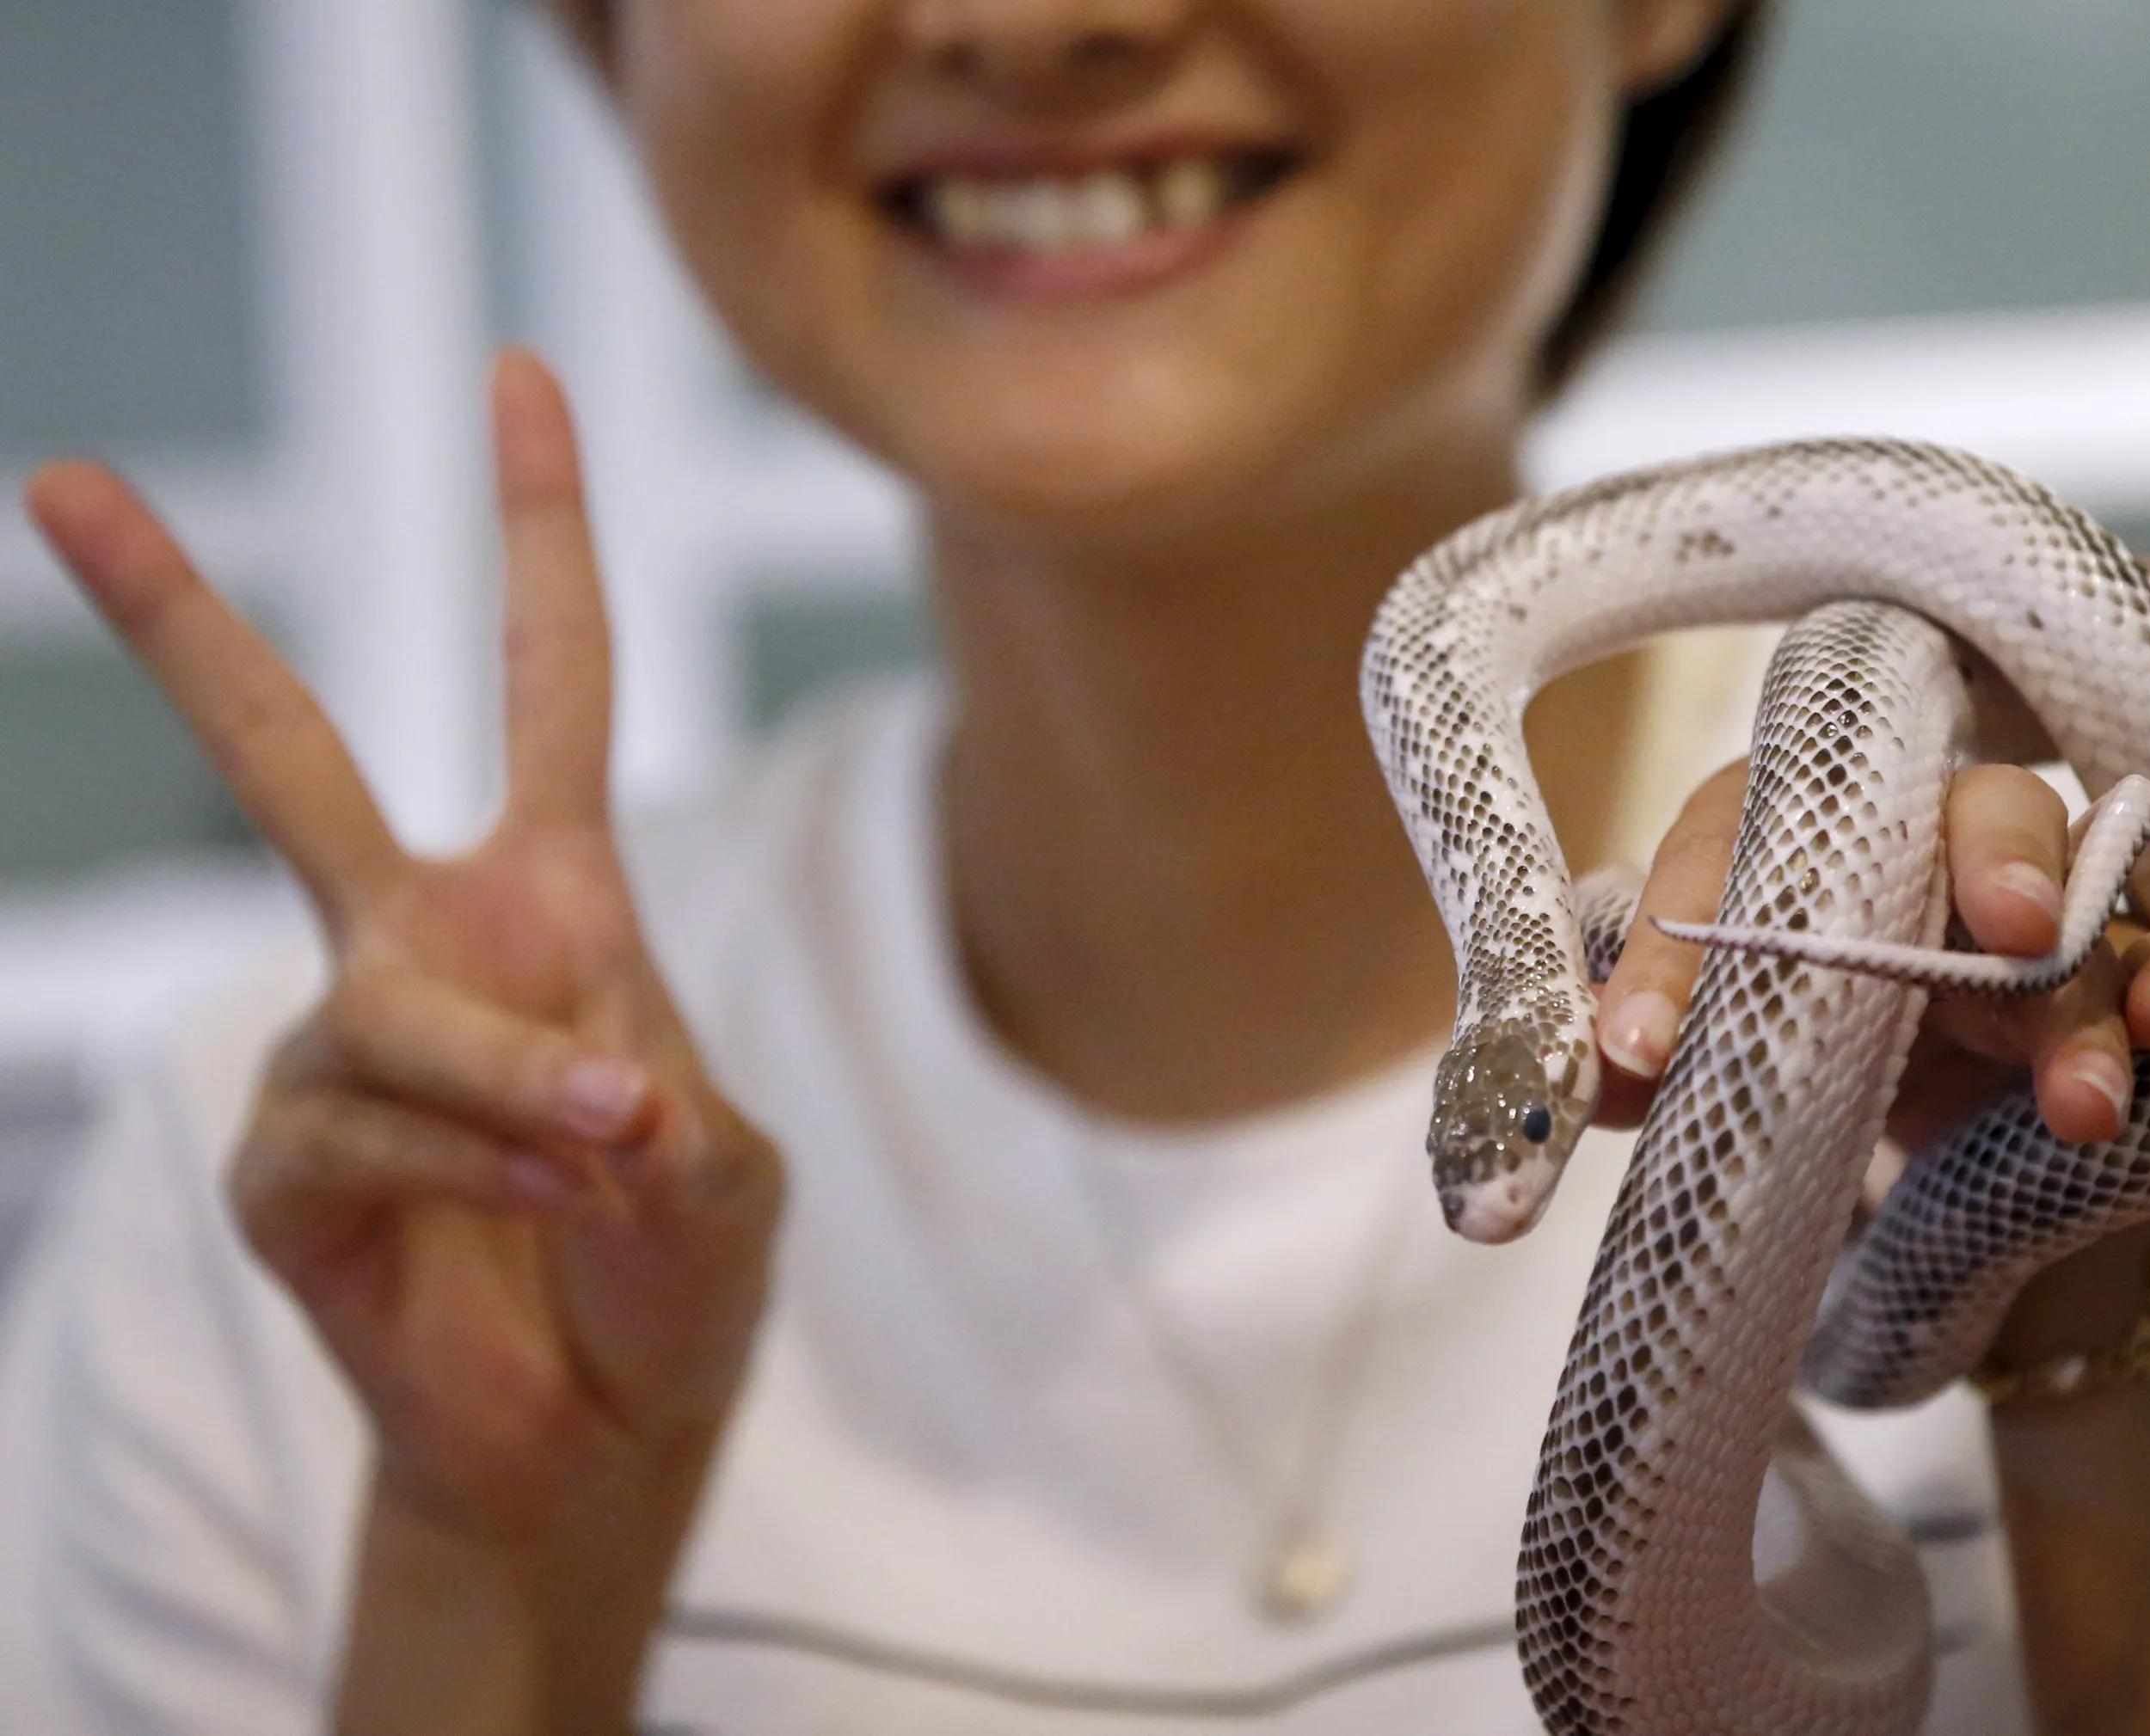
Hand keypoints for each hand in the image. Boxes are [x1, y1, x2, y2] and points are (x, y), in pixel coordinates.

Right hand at [23, 352, 781, 1550]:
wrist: (606, 1424)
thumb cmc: (676, 1270)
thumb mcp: (722, 1167)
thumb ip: (655, 1104)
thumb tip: (566, 1089)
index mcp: (551, 896)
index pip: (546, 678)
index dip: (538, 530)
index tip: (521, 375)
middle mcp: (420, 941)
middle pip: (285, 752)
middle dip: (177, 624)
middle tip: (61, 481)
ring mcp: (333, 1047)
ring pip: (391, 1009)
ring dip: (516, 1089)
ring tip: (612, 1158)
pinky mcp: (279, 1165)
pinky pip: (358, 1123)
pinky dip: (471, 1163)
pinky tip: (549, 1208)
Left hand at [1588, 758, 2149, 1148]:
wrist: (1867, 1073)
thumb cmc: (1761, 1010)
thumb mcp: (1678, 1037)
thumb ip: (1624, 1048)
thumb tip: (1583, 1072)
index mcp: (1770, 826)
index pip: (1722, 846)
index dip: (1676, 941)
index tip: (1643, 1050)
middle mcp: (1906, 828)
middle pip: (1961, 805)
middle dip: (1993, 856)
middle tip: (2006, 929)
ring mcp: (2019, 892)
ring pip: (2076, 897)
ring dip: (2090, 989)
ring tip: (2083, 1097)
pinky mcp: (2100, 966)